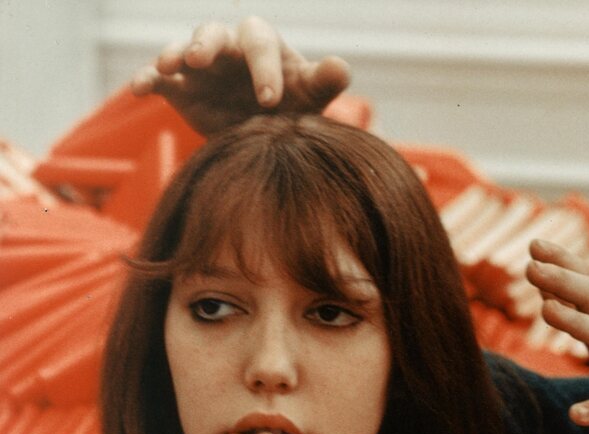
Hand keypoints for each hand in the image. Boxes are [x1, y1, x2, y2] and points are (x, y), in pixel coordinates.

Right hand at [130, 17, 350, 135]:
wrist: (267, 135)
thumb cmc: (293, 106)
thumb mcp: (312, 96)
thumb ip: (325, 81)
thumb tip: (340, 66)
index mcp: (262, 44)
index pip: (261, 44)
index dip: (265, 69)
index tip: (270, 101)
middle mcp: (227, 48)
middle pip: (213, 33)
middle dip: (205, 43)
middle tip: (200, 59)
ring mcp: (200, 67)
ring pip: (181, 49)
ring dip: (173, 54)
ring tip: (168, 66)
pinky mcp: (179, 89)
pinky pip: (158, 79)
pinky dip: (146, 79)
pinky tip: (138, 88)